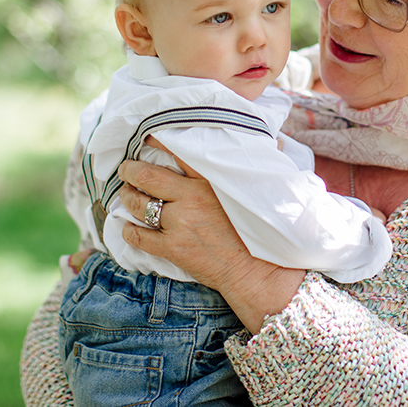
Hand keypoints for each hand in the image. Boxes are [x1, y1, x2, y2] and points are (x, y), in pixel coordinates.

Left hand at [118, 140, 305, 331]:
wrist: (259, 270)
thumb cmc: (264, 228)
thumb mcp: (264, 188)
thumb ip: (262, 161)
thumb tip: (281, 139)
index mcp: (211, 179)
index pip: (177, 150)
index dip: (155, 141)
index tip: (145, 137)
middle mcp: (191, 197)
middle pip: (146, 177)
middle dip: (129, 171)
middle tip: (125, 169)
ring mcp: (180, 224)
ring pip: (139, 205)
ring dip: (127, 198)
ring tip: (125, 195)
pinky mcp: (173, 249)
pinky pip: (139, 237)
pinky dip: (129, 231)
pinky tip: (128, 227)